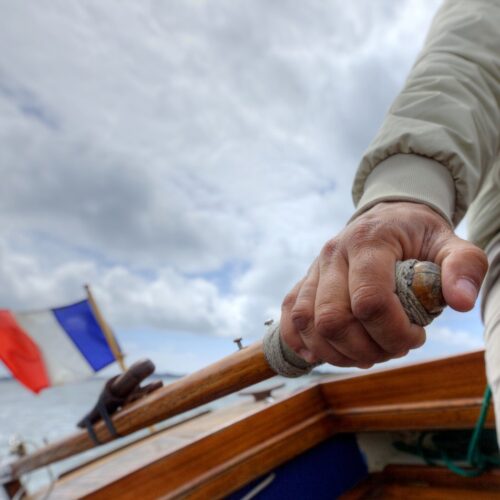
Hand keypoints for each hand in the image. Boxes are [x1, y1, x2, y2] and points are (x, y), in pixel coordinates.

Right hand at [280, 201, 487, 367]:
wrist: (385, 218)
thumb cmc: (417, 235)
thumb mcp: (450, 242)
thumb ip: (463, 266)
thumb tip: (462, 302)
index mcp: (368, 242)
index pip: (369, 301)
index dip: (393, 332)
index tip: (416, 336)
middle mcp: (333, 255)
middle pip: (332, 319)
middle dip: (365, 348)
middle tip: (393, 348)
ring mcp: (315, 269)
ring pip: (307, 323)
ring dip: (337, 352)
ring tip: (366, 353)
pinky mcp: (305, 282)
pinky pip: (290, 316)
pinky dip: (300, 341)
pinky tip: (320, 354)